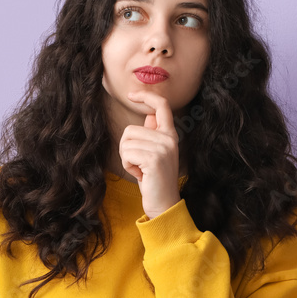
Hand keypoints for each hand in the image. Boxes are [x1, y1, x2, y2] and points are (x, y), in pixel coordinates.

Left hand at [119, 90, 181, 219]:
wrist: (163, 203)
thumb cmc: (155, 178)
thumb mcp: (155, 152)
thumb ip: (153, 134)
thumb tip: (149, 117)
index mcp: (170, 134)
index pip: (161, 105)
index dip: (146, 96)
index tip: (132, 95)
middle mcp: (169, 138)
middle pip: (130, 130)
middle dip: (126, 148)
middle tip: (139, 163)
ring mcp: (163, 148)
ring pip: (126, 142)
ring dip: (127, 158)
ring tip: (141, 169)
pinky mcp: (154, 159)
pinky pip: (127, 154)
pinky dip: (128, 166)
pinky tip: (140, 174)